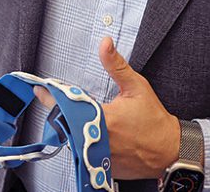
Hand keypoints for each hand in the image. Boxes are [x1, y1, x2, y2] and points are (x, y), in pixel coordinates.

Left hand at [34, 37, 179, 179]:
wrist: (169, 150)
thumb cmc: (153, 119)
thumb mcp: (136, 87)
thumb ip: (116, 65)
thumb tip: (105, 43)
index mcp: (105, 119)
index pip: (69, 107)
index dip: (52, 98)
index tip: (40, 90)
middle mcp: (100, 140)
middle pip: (67, 126)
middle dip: (59, 113)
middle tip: (53, 101)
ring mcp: (100, 156)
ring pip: (75, 141)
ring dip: (70, 128)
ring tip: (70, 116)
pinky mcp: (103, 166)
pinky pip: (85, 154)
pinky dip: (83, 142)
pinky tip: (86, 133)